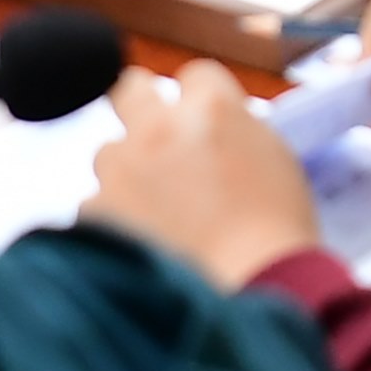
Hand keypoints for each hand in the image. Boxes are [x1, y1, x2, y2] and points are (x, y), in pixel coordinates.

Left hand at [84, 62, 325, 289]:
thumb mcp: (273, 159)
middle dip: (139, 106)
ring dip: (126, 174)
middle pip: (130, 88)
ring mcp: (122, 168)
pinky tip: (143, 245)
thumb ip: (234, 130)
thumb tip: (210, 129)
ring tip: (158, 216)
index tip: (201, 122)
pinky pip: (97, 205)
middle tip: (153, 137)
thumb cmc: (274, 236)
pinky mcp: (96, 212)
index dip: (199, 100)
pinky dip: (114, 221)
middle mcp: (159, 126)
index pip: (194, 75)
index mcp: (212, 107)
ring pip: (109, 153)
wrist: (251, 295)